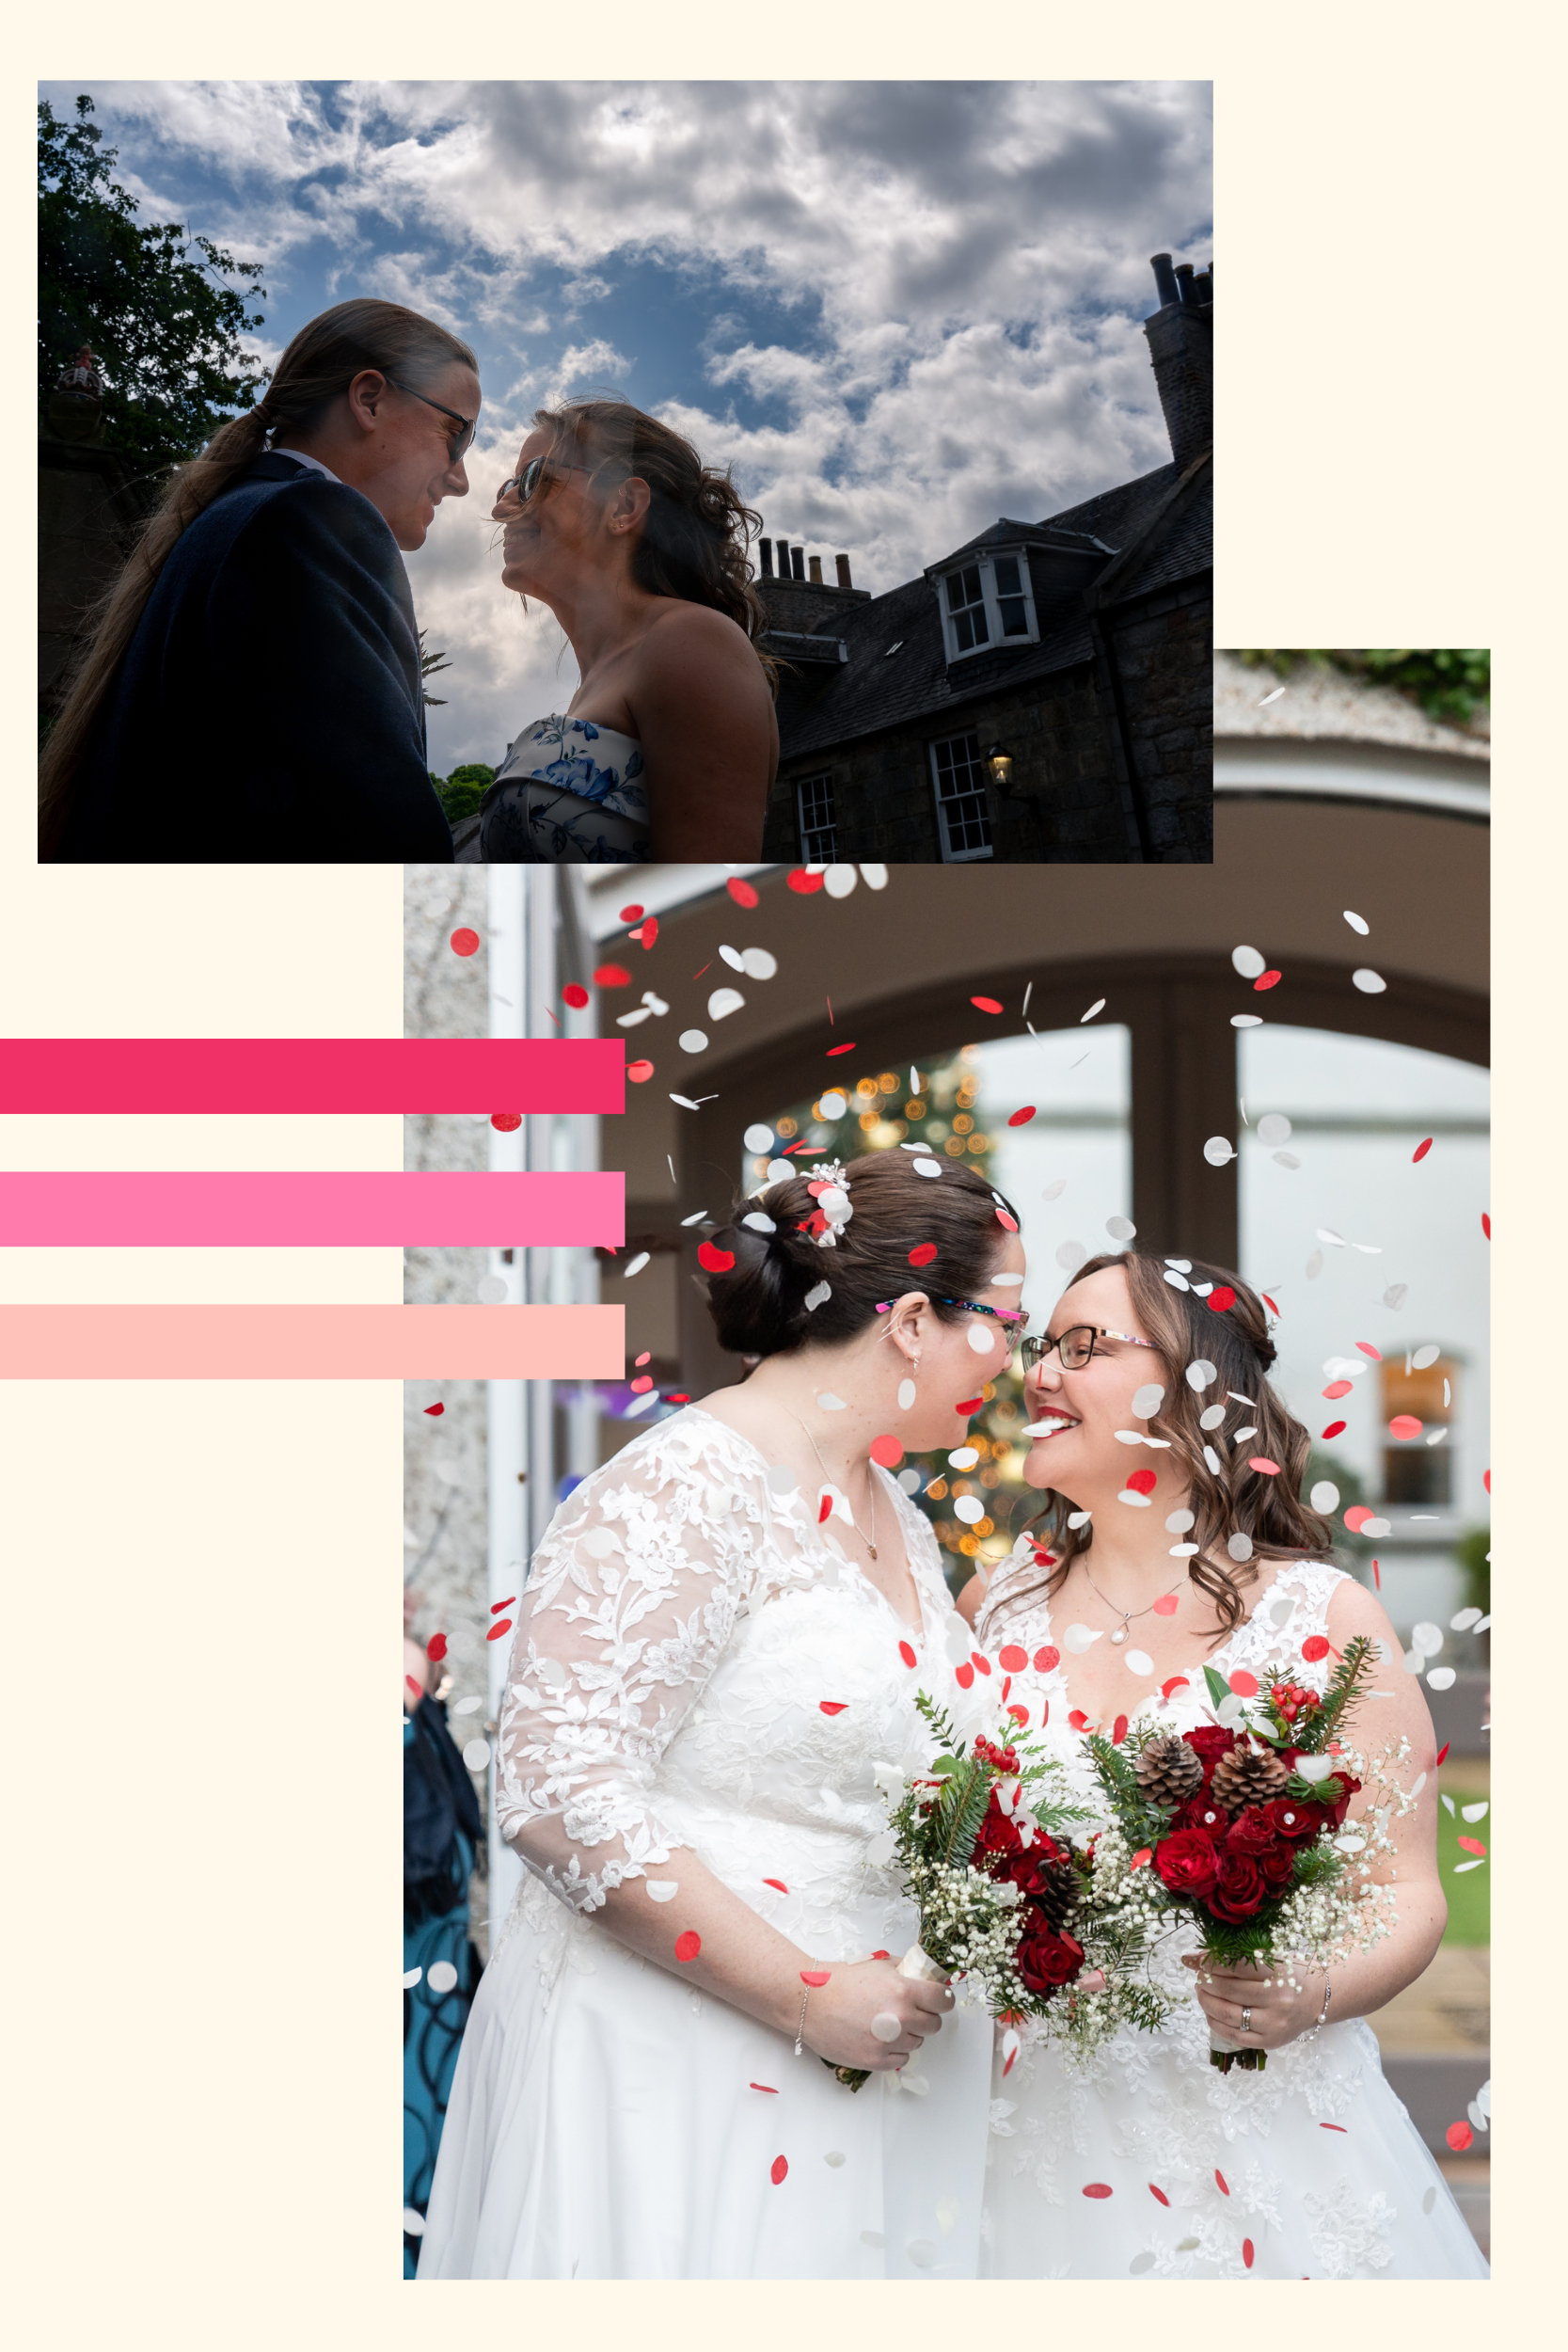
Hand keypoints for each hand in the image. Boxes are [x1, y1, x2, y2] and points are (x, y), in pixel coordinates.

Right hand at [801, 1957, 954, 2072]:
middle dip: (926, 2017)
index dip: (942, 2000)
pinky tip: (880, 2038)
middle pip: (934, 2025)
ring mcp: (888, 2042)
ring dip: (908, 2034)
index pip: (943, 2001)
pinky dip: (894, 2050)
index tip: (938, 2001)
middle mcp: (900, 2018)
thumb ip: (906, 1970)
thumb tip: (928, 1977)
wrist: (810, 2000)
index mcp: (904, 1991)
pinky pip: (901, 2059)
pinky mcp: (875, 2061)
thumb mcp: (878, 1964)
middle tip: (910, 2012)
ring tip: (887, 2024)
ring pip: (918, 2043)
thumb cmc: (841, 1979)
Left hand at [1182, 1954, 1324, 2051]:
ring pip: (1228, 2014)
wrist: (1316, 2000)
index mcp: (1279, 1973)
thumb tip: (1199, 1955)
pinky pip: (1234, 2035)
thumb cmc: (1290, 1974)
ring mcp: (1274, 2024)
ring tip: (1201, 1991)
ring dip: (1206, 2001)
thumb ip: (1240, 1954)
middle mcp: (1278, 2000)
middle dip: (1206, 1981)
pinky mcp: (1270, 2042)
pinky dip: (1214, 2022)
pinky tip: (1209, 2011)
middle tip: (1199, 1975)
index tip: (1196, 1960)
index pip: (1236, 1966)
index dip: (1211, 1962)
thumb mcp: (1272, 1956)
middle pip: (1229, 1990)